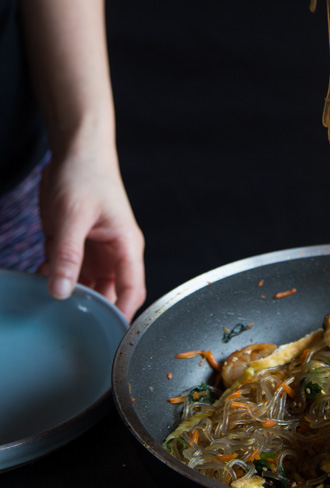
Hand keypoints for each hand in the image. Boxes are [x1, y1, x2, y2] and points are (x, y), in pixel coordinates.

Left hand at [38, 151, 145, 322]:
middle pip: (108, 293)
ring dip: (69, 295)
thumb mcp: (74, 216)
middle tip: (70, 327)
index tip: (107, 336)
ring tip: (50, 305)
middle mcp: (113, 252)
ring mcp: (93, 250)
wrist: (74, 151)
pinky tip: (40, 281)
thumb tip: (62, 291)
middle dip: (91, 309)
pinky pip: (65, 272)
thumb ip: (68, 255)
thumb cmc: (86, 175)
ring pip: (84, 285)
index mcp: (126, 246)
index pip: (132, 289)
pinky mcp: (74, 245)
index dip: (122, 314)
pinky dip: (53, 279)